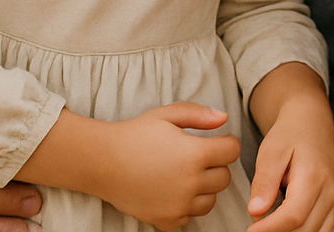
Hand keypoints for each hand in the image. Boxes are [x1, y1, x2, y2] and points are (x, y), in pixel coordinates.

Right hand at [91, 103, 240, 230]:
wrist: (102, 161)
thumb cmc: (135, 134)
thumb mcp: (167, 115)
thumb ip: (199, 114)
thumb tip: (224, 118)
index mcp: (195, 154)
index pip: (232, 151)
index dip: (226, 143)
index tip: (215, 141)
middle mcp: (190, 183)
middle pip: (224, 177)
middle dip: (215, 166)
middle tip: (196, 157)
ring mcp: (178, 204)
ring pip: (210, 200)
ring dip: (204, 188)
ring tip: (184, 174)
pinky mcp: (165, 220)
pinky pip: (189, 217)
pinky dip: (185, 206)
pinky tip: (172, 191)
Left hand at [247, 66, 333, 231]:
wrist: (312, 121)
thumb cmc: (289, 134)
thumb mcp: (271, 151)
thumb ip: (264, 181)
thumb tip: (255, 212)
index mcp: (314, 177)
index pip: (293, 215)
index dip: (269, 229)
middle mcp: (330, 192)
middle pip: (305, 229)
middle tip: (253, 231)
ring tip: (268, 229)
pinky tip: (289, 230)